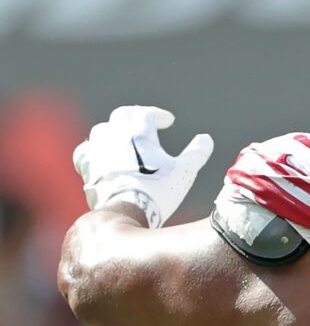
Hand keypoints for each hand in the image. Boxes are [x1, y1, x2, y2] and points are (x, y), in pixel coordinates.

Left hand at [72, 105, 213, 227]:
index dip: (159, 114)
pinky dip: (96, 149)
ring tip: (124, 137)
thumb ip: (197, 152)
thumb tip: (206, 139)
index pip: (147, 112)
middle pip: (122, 115)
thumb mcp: (185, 171)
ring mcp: (97, 150)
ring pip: (102, 130)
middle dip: (135, 116)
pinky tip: (101, 155)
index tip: (168, 121)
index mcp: (138, 132)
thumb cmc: (158, 191)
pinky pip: (86, 151)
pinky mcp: (87, 167)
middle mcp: (115, 135)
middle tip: (145, 121)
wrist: (126, 212)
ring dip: (114, 130)